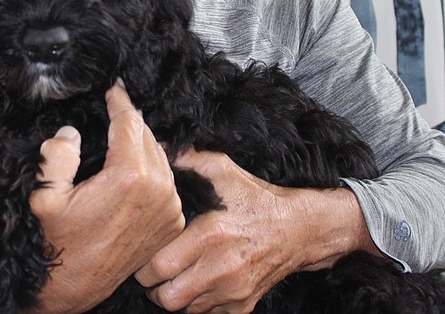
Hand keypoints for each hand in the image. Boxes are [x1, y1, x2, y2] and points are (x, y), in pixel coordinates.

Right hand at [28, 81, 185, 313]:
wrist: (72, 287)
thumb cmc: (56, 243)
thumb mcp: (44, 194)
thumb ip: (57, 154)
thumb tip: (72, 133)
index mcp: (130, 177)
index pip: (129, 122)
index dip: (119, 100)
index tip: (114, 85)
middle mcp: (158, 190)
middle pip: (148, 136)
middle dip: (130, 120)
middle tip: (115, 106)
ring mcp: (169, 209)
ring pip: (160, 158)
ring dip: (142, 144)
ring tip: (123, 135)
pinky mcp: (172, 223)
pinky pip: (167, 182)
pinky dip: (153, 169)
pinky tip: (135, 166)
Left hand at [134, 149, 377, 313]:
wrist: (299, 229)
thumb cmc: (257, 199)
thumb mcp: (225, 172)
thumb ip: (190, 159)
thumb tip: (159, 148)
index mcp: (210, 235)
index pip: (158, 266)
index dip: (144, 262)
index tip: (146, 251)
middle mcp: (221, 268)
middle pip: (166, 297)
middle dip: (153, 285)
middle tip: (153, 270)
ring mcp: (233, 291)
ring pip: (184, 309)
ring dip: (174, 294)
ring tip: (174, 275)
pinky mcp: (242, 306)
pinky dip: (197, 303)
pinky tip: (198, 282)